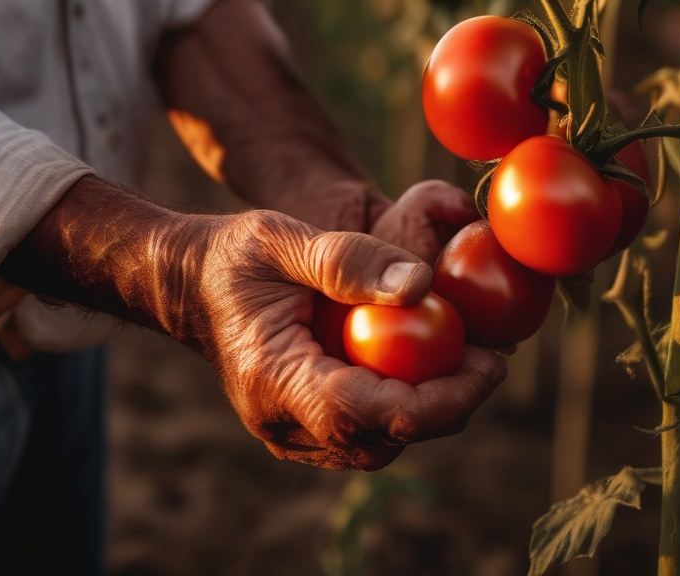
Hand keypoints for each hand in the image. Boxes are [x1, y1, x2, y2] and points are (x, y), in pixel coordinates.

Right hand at [0, 176, 505, 469]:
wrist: (189, 285)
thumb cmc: (232, 255)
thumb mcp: (281, 237)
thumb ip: (348, 260)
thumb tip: (424, 286)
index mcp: (272, 377)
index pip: (366, 411)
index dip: (438, 399)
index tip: (490, 363)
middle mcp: (280, 420)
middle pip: (382, 438)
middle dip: (447, 406)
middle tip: (491, 357)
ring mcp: (290, 430)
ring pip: (379, 442)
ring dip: (429, 407)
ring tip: (466, 356)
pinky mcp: (304, 424)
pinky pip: (366, 431)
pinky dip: (404, 404)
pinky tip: (423, 362)